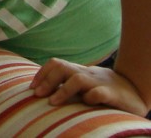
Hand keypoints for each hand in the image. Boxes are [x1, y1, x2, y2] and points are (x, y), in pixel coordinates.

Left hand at [30, 57, 148, 115]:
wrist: (134, 90)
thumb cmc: (102, 89)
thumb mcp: (82, 85)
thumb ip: (64, 85)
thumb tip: (39, 91)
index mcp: (77, 71)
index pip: (56, 64)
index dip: (42, 74)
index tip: (32, 88)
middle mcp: (86, 74)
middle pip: (62, 67)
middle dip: (47, 80)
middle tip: (37, 94)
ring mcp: (99, 82)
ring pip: (78, 79)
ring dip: (63, 90)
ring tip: (52, 102)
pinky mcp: (113, 94)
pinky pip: (100, 92)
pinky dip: (91, 96)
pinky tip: (86, 102)